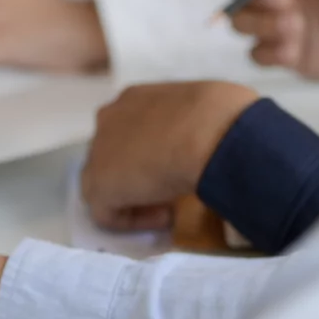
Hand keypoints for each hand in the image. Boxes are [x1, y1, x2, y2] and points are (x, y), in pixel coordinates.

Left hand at [81, 81, 258, 230]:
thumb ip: (195, 123)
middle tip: (172, 186)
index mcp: (134, 98)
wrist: (211, 132)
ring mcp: (98, 152)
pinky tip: (165, 217)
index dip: (155, 150)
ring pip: (108, 182)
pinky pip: (108, 212)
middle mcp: (109, 120)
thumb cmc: (221, 115)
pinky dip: (134, 220)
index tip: (181, 163)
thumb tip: (211, 138)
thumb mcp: (209, 110)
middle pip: (115, 154)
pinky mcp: (98, 186)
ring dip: (136, 196)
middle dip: (141, 172)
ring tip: (170, 205)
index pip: (134, 129)